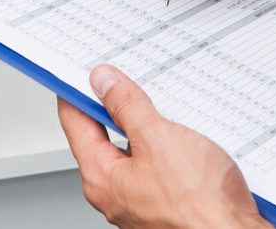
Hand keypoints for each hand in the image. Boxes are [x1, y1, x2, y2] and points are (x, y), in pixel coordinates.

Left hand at [58, 65, 265, 228]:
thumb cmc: (200, 205)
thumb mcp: (158, 138)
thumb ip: (126, 106)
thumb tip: (102, 83)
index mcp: (102, 178)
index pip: (75, 123)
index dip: (76, 90)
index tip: (83, 69)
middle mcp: (116, 193)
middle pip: (102, 136)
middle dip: (112, 104)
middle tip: (123, 76)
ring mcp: (141, 200)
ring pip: (134, 150)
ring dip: (144, 124)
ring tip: (161, 102)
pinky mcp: (166, 202)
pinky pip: (156, 164)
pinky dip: (164, 143)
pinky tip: (183, 133)